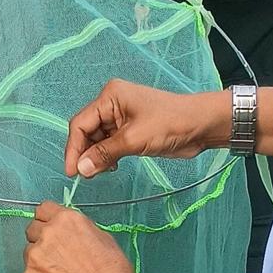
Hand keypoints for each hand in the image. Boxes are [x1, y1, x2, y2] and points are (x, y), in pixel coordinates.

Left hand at [23, 203, 150, 272]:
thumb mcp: (101, 236)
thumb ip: (78, 228)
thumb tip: (70, 230)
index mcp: (67, 220)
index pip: (43, 209)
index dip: (47, 219)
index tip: (49, 226)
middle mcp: (49, 233)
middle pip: (33, 229)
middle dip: (42, 238)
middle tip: (55, 252)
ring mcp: (36, 255)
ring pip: (29, 251)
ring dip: (40, 258)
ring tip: (59, 271)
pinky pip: (29, 272)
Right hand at [66, 80, 225, 178]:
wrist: (200, 125)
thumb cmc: (169, 124)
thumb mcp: (134, 139)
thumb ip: (105, 154)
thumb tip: (81, 169)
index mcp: (109, 97)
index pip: (80, 123)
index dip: (74, 148)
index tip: (72, 172)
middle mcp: (111, 104)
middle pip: (87, 131)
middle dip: (85, 153)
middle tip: (86, 176)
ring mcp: (121, 117)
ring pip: (97, 139)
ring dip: (96, 156)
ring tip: (101, 172)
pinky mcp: (130, 129)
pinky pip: (109, 143)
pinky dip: (107, 156)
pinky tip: (112, 166)